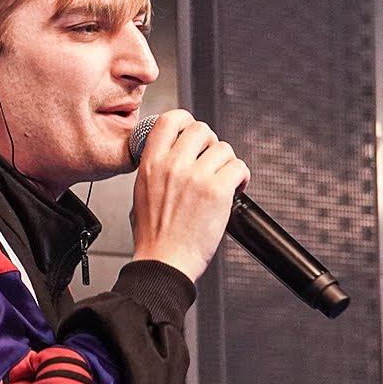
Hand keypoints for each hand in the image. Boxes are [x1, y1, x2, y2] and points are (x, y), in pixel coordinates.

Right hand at [130, 110, 250, 282]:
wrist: (164, 263)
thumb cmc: (153, 238)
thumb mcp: (140, 194)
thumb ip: (155, 170)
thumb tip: (171, 158)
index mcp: (151, 164)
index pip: (170, 120)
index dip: (186, 121)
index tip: (192, 133)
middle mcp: (172, 166)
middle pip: (201, 129)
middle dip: (210, 143)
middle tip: (211, 161)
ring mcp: (196, 177)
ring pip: (223, 148)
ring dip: (227, 163)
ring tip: (224, 181)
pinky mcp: (217, 191)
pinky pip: (239, 167)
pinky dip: (242, 177)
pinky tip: (235, 190)